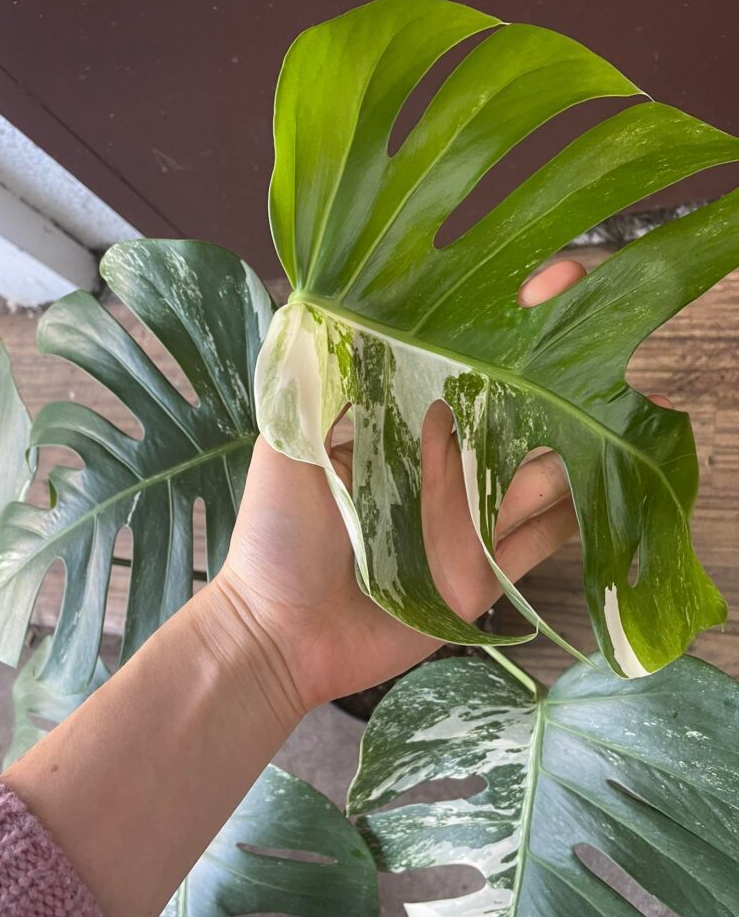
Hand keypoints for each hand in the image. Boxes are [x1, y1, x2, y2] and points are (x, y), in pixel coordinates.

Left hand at [209, 261, 587, 714]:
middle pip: (516, 417)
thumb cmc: (276, 536)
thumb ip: (315, 387)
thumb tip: (334, 303)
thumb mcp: (287, 448)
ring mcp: (468, 524)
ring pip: (543, 473)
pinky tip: (622, 479)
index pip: (462, 369)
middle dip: (562, 376)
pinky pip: (543, 541)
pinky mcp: (485, 576)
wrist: (280, 634)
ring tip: (640, 398)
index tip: (543, 282)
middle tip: (611, 330)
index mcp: (400, 434)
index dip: (503, 328)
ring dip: (588, 439)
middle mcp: (444, 472)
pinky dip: (582, 514)